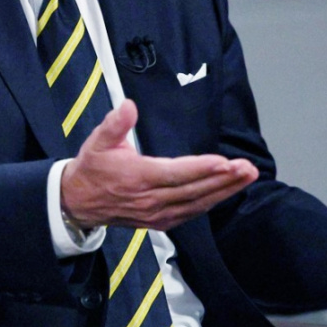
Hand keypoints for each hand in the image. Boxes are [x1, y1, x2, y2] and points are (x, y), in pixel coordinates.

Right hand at [60, 99, 257, 230]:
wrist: (78, 203)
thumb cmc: (92, 167)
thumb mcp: (97, 141)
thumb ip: (115, 124)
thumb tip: (128, 105)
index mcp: (138, 177)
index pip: (176, 174)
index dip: (202, 169)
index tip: (225, 162)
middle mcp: (151, 199)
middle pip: (194, 190)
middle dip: (224, 179)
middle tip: (248, 168)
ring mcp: (157, 214)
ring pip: (197, 203)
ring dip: (225, 190)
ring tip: (248, 176)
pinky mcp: (161, 222)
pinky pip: (192, 212)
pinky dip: (212, 201)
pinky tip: (229, 191)